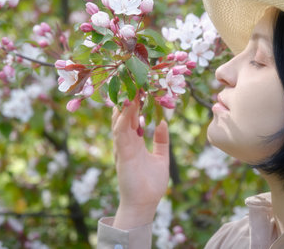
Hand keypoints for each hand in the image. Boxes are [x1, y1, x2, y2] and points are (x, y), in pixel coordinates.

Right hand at [111, 98, 169, 228]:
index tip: (142, 87)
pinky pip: (120, 133)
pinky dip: (122, 119)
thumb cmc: (151, 183)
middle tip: (133, 80)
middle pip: (126, 115)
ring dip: (124, 104)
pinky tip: (126, 106)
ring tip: (129, 86)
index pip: (134, 117)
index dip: (137, 102)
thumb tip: (162, 122)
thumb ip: (161, 141)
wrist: (144, 204)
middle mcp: (127, 142)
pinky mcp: (122, 154)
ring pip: (120, 120)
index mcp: (135, 142)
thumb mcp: (161, 158)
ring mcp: (123, 147)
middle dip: (129, 98)